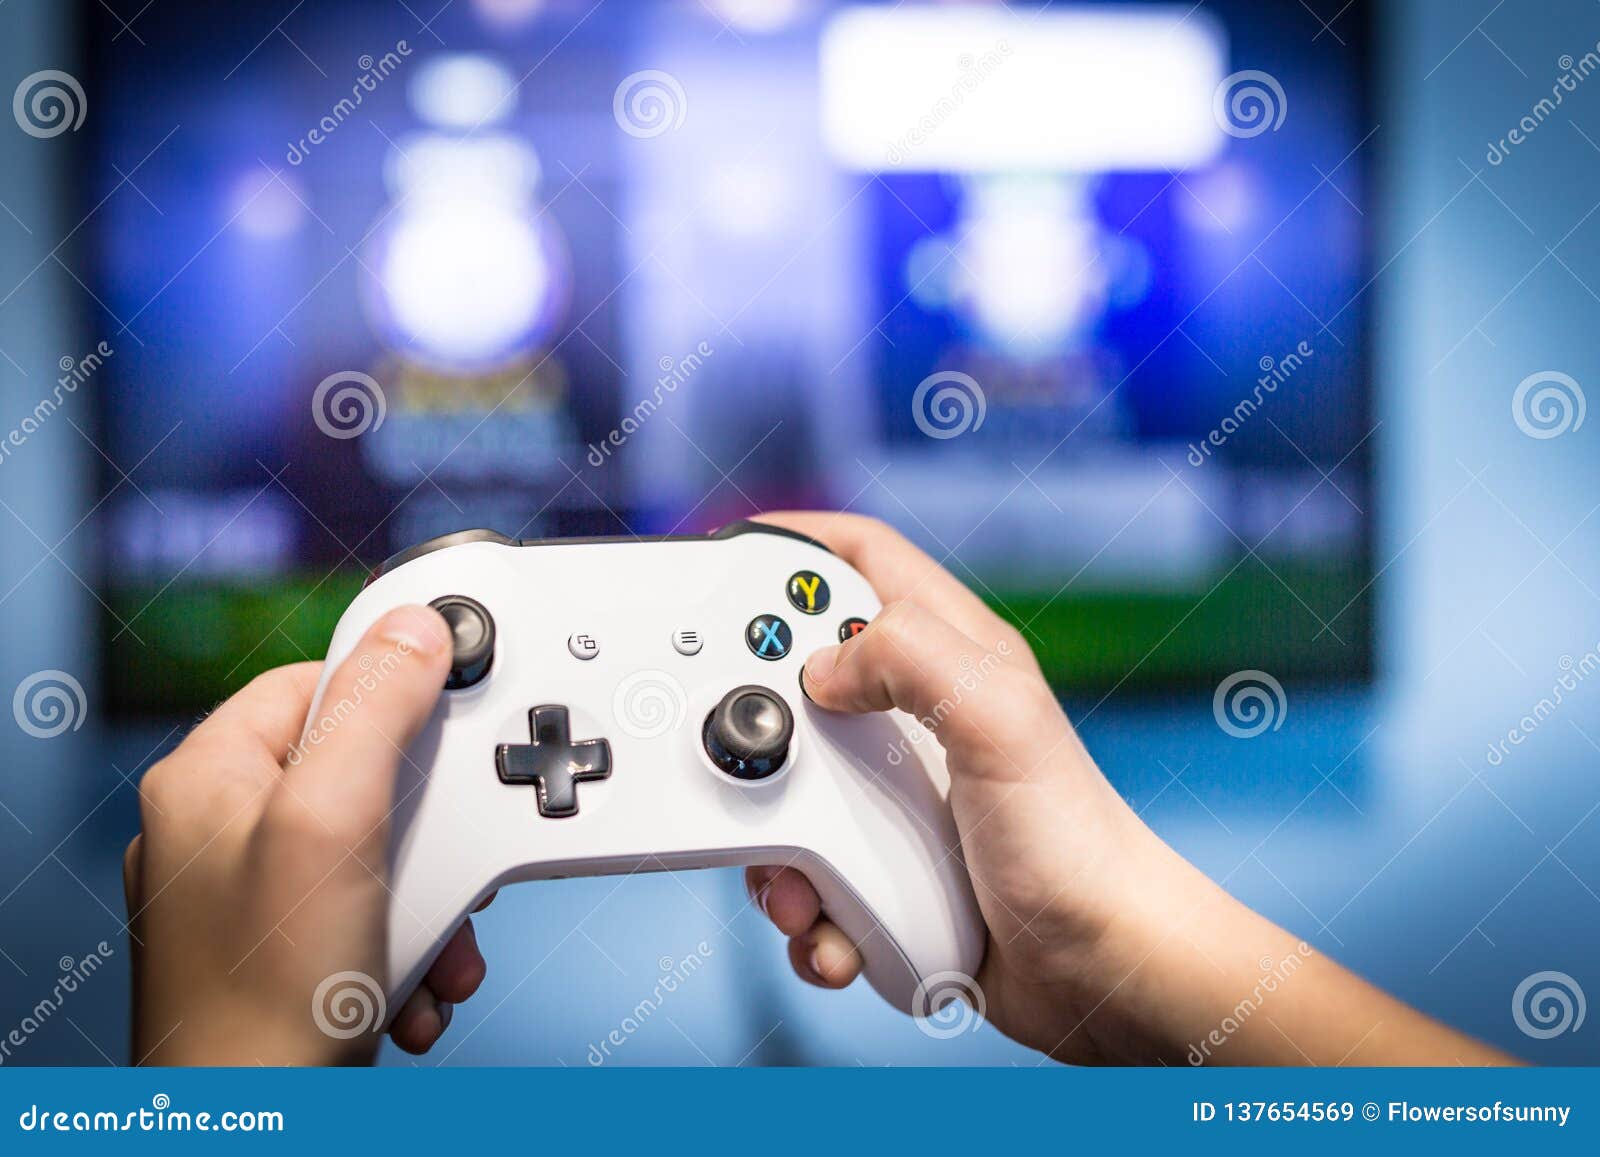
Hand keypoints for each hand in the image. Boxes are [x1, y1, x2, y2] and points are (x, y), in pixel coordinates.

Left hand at [124, 605, 489, 1064]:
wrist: (254, 1133)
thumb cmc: (262, 1002)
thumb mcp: (332, 825)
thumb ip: (374, 713)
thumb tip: (414, 627)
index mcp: (208, 778)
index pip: (321, 681)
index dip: (398, 695)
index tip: (462, 706)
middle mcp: (221, 830)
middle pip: (365, 771)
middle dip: (430, 827)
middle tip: (455, 854)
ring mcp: (252, 897)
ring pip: (381, 850)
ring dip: (431, 897)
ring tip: (436, 941)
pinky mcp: (287, 953)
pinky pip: (373, 911)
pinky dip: (412, 943)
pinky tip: (417, 981)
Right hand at [746, 513, 1511, 1065]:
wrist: (1099, 974)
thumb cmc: (1078, 846)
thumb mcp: (1000, 718)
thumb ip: (910, 655)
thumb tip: (820, 669)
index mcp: (950, 654)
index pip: (861, 559)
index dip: (794, 543)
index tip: (726, 560)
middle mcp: (915, 715)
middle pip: (797, 674)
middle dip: (761, 721)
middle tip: (751, 751)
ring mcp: (894, 792)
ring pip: (787, 786)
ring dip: (776, 843)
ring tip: (806, 883)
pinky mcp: (881, 865)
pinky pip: (808, 873)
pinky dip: (808, 908)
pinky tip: (838, 930)